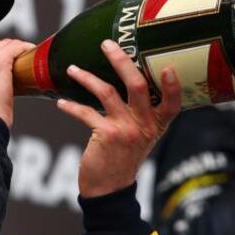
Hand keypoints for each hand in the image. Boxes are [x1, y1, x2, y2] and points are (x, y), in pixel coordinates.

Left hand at [57, 40, 181, 197]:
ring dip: (86, 78)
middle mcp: (145, 125)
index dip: (173, 85)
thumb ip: (143, 113)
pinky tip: (61, 103)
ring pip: (107, 93)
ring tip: (72, 69)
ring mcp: (126, 130)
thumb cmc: (125, 158)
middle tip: (106, 44)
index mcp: (158, 124)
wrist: (111, 189)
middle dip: (120, 60)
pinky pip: (86, 113)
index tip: (169, 66)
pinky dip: (71, 106)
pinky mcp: (105, 135)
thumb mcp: (143, 137)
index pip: (173, 102)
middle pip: (137, 84)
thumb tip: (130, 81)